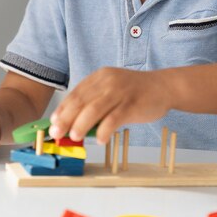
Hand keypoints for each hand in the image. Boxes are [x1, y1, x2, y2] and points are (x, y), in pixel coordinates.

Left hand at [48, 67, 169, 144]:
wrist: (163, 86)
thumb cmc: (135, 92)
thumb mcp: (112, 90)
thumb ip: (95, 102)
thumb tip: (74, 123)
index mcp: (100, 77)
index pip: (76, 93)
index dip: (62, 109)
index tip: (53, 122)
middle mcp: (108, 82)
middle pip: (81, 101)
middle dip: (66, 118)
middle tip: (57, 133)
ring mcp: (120, 92)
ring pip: (94, 110)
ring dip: (81, 125)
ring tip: (75, 137)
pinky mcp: (132, 104)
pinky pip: (113, 119)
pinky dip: (104, 131)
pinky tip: (100, 140)